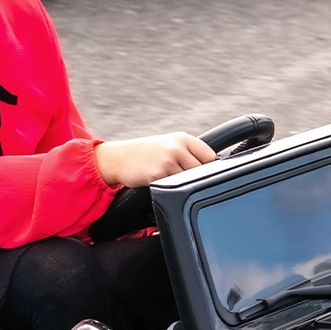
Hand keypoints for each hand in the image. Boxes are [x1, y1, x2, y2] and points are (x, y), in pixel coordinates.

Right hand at [93, 132, 216, 186]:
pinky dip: (170, 190)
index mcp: (183, 139)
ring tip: (168, 180)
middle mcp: (177, 148)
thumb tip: (212, 169)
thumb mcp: (169, 145)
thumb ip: (189, 153)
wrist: (118, 158)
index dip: (208, 168)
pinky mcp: (159, 176)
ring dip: (183, 186)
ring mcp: (168, 162)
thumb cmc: (145, 154)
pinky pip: (175, 189)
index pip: (210, 156)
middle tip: (181, 180)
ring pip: (189, 182)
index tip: (202, 175)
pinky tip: (160, 183)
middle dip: (195, 179)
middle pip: (203, 172)